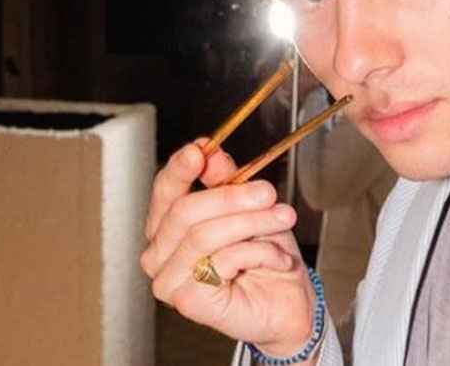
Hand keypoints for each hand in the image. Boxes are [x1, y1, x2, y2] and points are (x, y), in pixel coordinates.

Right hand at [139, 139, 317, 357]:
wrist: (289, 301)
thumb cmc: (266, 257)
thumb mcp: (250, 207)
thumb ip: (225, 181)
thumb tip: (210, 152)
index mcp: (168, 226)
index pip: (165, 191)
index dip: (180, 168)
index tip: (200, 148)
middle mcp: (160, 253)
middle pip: (184, 211)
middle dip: (232, 197)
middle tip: (267, 192)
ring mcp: (169, 279)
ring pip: (204, 234)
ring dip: (252, 222)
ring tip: (283, 218)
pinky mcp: (187, 301)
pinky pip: (223, 260)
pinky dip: (259, 253)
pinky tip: (278, 258)